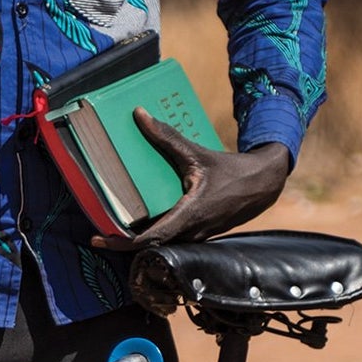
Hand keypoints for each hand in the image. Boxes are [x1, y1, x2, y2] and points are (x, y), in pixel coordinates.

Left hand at [97, 113, 292, 249]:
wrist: (263, 184)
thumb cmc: (232, 171)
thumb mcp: (197, 154)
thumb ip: (167, 137)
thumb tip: (140, 115)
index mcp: (189, 216)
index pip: (150, 239)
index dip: (121, 243)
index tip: (98, 240)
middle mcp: (191, 233)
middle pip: (149, 246)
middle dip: (122, 240)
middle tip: (98, 228)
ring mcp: (196, 237)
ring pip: (160, 243)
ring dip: (137, 237)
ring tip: (114, 223)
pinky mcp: (199, 234)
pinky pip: (171, 237)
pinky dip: (153, 231)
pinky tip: (141, 217)